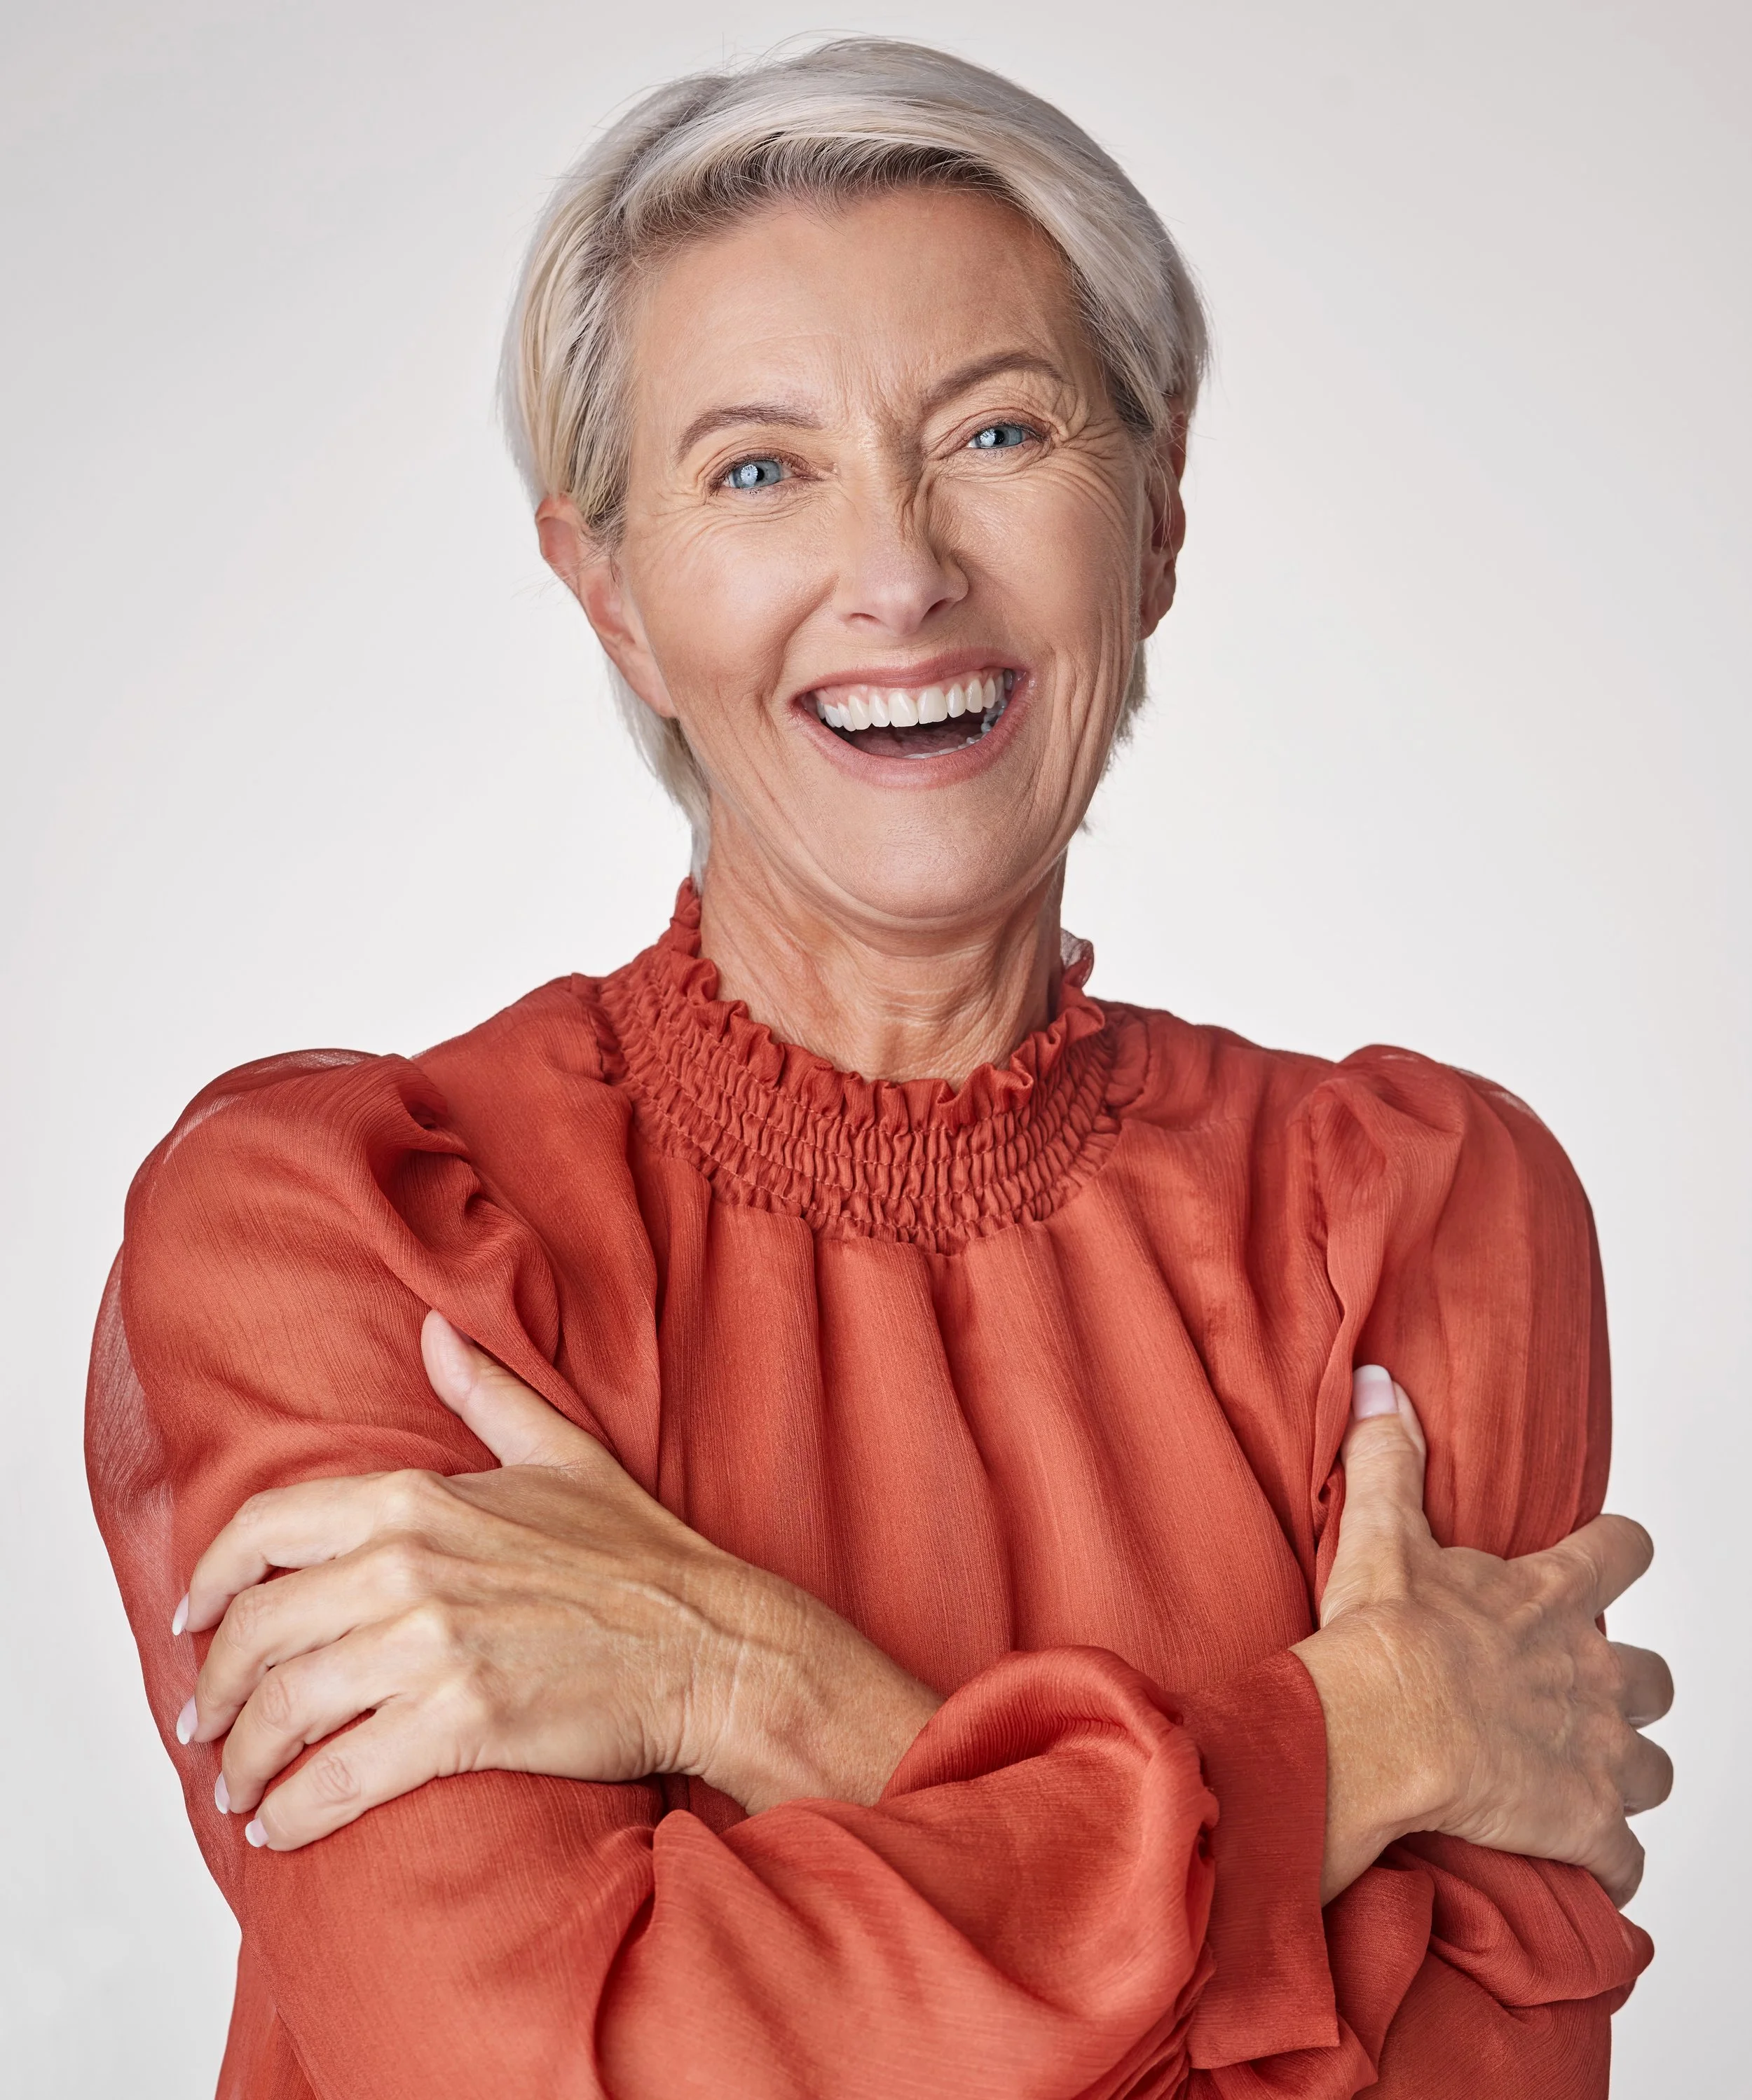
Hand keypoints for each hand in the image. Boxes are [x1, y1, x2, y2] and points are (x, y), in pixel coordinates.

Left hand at [174, 1313, 941, 1849]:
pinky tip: (280, 1829)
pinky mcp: (463, 1723)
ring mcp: (435, 1646)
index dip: (212, 1578)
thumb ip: (486, 1392)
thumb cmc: (644, 1559)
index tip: (196, 1617)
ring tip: (237, 1786)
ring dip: (243, 1759)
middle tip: (208, 1723)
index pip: (266, 1528)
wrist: (715, 1646)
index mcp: (420, 1499)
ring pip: (285, 1709)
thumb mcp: (562, 1454)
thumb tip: (433, 1331)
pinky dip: (292, 1811)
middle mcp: (412, 1566)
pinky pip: (339, 1778)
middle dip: (215, 1687)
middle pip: (258, 1630)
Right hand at [1293, 1366, 1672, 1906]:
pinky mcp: (1583, 1823)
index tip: (1603, 1560)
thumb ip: (1387, 1457)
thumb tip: (1377, 1383)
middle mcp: (1591, 1671)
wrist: (1385, 1724)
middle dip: (1629, 1689)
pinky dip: (1606, 1863)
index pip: (1622, 1553)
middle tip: (1575, 1696)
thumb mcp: (1381, 1531)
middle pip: (1655, 1678)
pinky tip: (1575, 1861)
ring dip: (1624, 1776)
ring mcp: (1595, 1751)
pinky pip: (1623, 1859)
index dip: (1617, 1555)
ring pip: (1652, 1770)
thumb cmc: (1384, 1633)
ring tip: (1576, 1783)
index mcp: (1549, 1599)